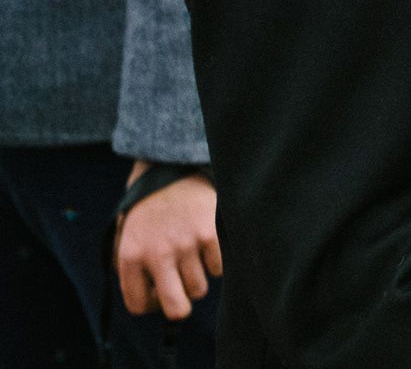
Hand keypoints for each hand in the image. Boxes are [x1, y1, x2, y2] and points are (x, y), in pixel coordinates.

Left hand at [114, 163, 221, 319]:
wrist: (172, 168)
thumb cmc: (149, 208)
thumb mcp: (126, 236)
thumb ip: (130, 267)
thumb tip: (147, 298)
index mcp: (130, 257)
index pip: (139, 306)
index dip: (151, 304)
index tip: (157, 292)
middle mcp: (157, 255)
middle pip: (177, 309)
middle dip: (181, 306)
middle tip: (182, 292)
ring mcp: (185, 245)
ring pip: (200, 289)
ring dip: (198, 278)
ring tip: (193, 258)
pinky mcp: (210, 234)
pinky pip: (218, 269)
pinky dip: (216, 262)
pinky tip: (207, 245)